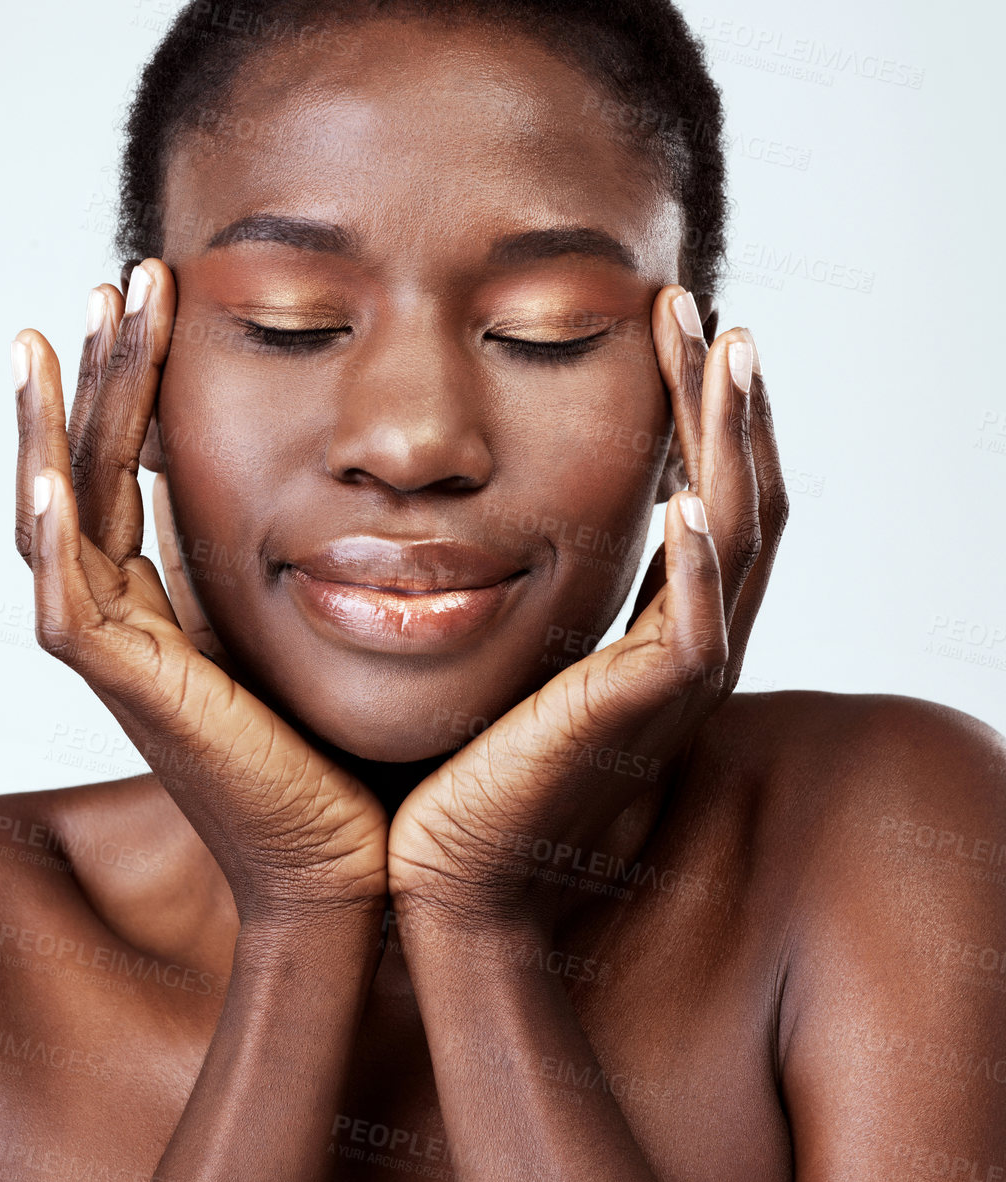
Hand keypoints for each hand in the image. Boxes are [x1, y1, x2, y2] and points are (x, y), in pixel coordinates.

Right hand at [12, 259, 387, 925]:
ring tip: (59, 328)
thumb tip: (332, 484)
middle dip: (100, 371)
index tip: (157, 296)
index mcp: (164, 601)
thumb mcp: (311, 625)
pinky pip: (70, 599)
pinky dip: (53, 531)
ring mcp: (119, 655)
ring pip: (57, 516)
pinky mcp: (133, 692)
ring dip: (56, 423)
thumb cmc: (343, 756)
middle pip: (87, 469)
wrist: (351, 865)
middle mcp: (128, 619)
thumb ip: (291, 560)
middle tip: (119, 278)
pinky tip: (52, 464)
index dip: (137, 381)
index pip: (131, 467)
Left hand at [387, 285, 787, 932]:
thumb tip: (455, 496)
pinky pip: (695, 630)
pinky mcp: (642, 720)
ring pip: (741, 542)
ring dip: (731, 443)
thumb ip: (506, 574)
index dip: (694, 412)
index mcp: (654, 629)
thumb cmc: (451, 765)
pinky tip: (685, 496)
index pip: (703, 497)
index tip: (665, 327)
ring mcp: (676, 684)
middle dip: (724, 399)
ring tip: (722, 350)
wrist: (440, 876)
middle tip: (698, 306)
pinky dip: (700, 563)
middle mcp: (683, 648)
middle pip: (741, 499)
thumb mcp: (493, 642)